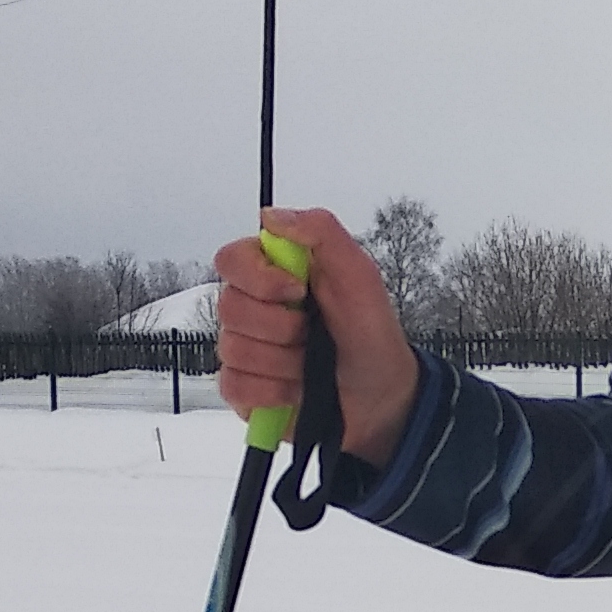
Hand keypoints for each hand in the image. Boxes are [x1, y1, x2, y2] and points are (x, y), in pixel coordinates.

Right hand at [212, 209, 421, 466]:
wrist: (382, 395)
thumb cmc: (370, 333)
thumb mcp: (359, 275)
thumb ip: (321, 232)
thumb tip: (270, 215)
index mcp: (273, 273)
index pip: (230, 259)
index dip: (259, 278)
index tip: (299, 291)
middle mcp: (251, 307)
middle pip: (229, 306)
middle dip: (281, 326)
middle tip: (312, 334)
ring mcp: (243, 349)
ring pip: (234, 349)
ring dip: (284, 362)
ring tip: (310, 365)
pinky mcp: (243, 389)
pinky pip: (235, 386)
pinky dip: (273, 392)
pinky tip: (297, 390)